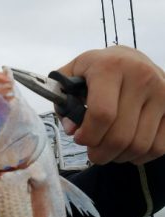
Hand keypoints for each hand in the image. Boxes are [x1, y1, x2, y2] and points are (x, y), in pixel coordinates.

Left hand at [57, 45, 164, 164]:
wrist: (131, 59)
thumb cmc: (98, 71)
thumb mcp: (73, 74)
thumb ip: (62, 99)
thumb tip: (72, 129)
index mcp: (111, 67)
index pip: (102, 114)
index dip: (88, 135)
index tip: (79, 138)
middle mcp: (140, 76)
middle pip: (120, 136)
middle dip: (100, 153)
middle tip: (92, 152)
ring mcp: (162, 92)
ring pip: (139, 145)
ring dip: (119, 157)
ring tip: (108, 150)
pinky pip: (158, 147)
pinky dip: (140, 156)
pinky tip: (127, 148)